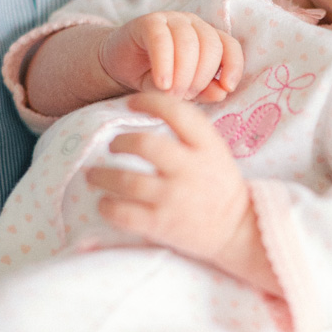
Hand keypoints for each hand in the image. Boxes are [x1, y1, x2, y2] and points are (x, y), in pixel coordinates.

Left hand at [87, 92, 250, 260]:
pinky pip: (124, 214)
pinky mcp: (162, 225)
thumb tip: (149, 112)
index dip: (149, 102)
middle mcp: (190, 169)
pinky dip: (108, 207)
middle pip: (144, 145)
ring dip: (102, 176)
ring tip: (94, 175)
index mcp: (207, 147)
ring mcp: (175, 198)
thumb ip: (189, 135)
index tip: (131, 103)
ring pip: (127, 181)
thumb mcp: (215, 152)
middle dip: (120, 142)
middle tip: (112, 146)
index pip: (177, 113)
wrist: (238, 229)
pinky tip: (105, 204)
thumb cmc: (219, 185)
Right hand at [99, 12, 242, 102]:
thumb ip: (203, 91)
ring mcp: (171, 19)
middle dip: (201, 77)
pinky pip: (162, 40)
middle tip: (185, 96)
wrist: (120, 66)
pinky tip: (162, 83)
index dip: (233, 66)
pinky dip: (164, 64)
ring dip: (183, 74)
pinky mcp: (148, 22)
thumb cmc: (155, 77)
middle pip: (210, 45)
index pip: (230, 46)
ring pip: (188, 43)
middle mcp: (193, 24)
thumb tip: (222, 93)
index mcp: (208, 37)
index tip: (227, 88)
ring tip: (171, 93)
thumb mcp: (182, 90)